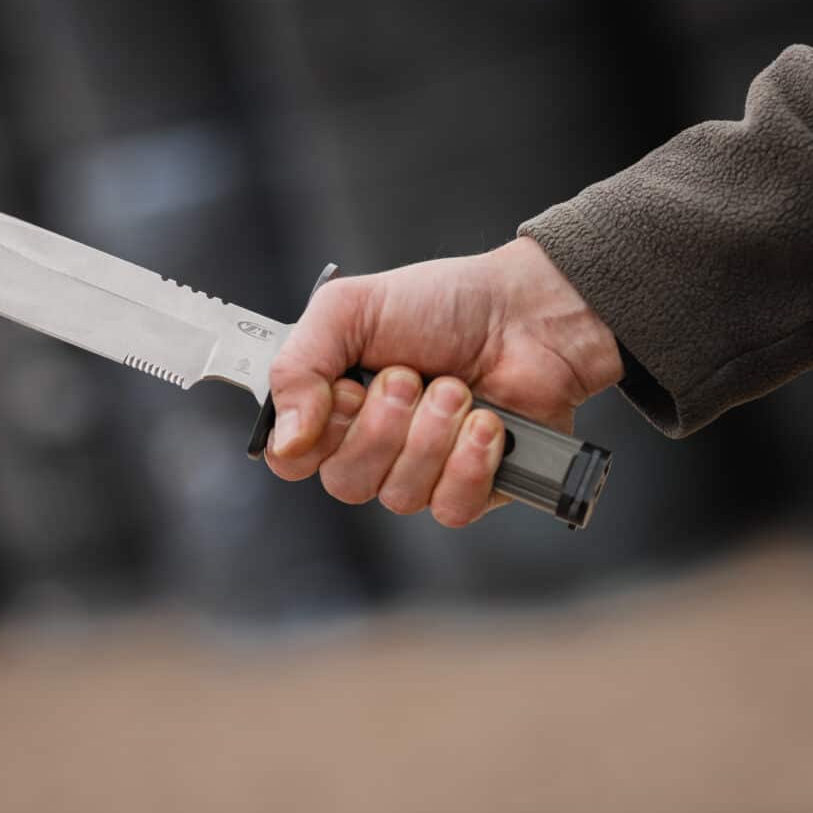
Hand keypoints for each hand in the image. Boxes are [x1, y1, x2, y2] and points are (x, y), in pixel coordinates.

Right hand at [266, 236, 622, 525]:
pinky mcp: (471, 489)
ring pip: (398, 495)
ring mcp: (420, 472)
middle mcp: (371, 445)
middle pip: (345, 483)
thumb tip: (285, 439)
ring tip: (456, 388)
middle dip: (383, 425)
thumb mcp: (349, 309)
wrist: (528, 312)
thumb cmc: (444, 303)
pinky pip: (449, 509)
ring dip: (432, 434)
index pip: (291, 459)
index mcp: (333, 406)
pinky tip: (487, 424)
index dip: (315, 435)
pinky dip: (469, 463)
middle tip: (410, 378)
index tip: (346, 391)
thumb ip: (297, 367)